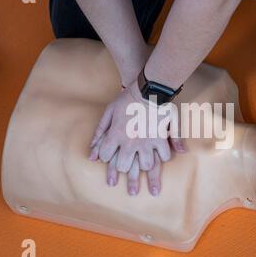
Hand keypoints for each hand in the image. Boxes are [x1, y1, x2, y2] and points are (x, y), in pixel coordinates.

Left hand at [89, 80, 185, 195]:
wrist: (148, 89)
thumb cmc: (127, 99)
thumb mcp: (109, 112)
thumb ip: (100, 132)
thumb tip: (92, 154)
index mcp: (115, 135)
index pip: (105, 156)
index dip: (105, 157)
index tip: (109, 154)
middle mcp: (130, 142)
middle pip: (124, 166)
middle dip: (124, 167)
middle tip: (127, 162)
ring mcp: (146, 141)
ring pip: (145, 165)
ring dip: (145, 164)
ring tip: (145, 161)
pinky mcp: (160, 138)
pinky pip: (163, 156)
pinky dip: (163, 156)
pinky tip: (161, 154)